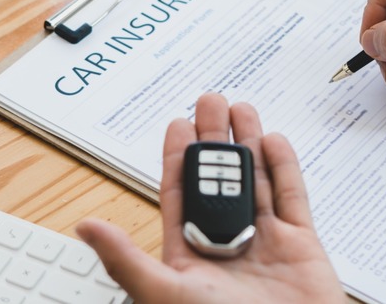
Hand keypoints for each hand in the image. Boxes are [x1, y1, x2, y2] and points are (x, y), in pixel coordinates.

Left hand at [76, 93, 345, 303]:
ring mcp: (266, 242)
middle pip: (219, 179)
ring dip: (248, 144)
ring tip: (242, 109)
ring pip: (255, 181)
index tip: (178, 123)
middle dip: (215, 139)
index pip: (181, 195)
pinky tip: (274, 142)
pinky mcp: (301, 245)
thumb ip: (126, 259)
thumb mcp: (165, 293)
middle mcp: (228, 243)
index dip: (178, 158)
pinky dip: (285, 168)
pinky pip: (293, 198)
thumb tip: (85, 226)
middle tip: (211, 101)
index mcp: (193, 255)